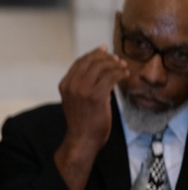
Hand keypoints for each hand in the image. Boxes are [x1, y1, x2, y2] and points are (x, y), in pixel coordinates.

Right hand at [55, 46, 127, 189]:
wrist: (82, 139)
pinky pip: (111, 76)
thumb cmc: (81, 121)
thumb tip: (97, 71)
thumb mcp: (74, 100)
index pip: (80, 62)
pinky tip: (125, 74)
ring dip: (116, 64)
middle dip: (107, 57)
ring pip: (102, 67)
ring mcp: (83, 90)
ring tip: (123, 67)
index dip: (93, 54)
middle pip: (91, 61)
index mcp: (65, 84)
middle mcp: (72, 85)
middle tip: (117, 59)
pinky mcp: (96, 96)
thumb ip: (80, 85)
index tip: (104, 50)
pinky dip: (120, 73)